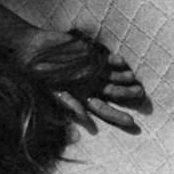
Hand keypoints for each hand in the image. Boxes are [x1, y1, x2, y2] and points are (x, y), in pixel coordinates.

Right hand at [16, 27, 147, 131]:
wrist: (32, 50)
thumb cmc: (39, 75)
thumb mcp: (51, 93)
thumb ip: (69, 105)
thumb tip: (87, 122)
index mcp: (82, 98)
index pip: (104, 110)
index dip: (117, 117)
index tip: (132, 122)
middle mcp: (91, 86)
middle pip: (114, 93)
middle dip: (127, 94)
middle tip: (140, 95)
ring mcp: (93, 70)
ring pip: (114, 77)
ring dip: (125, 78)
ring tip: (134, 79)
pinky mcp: (92, 56)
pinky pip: (108, 60)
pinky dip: (115, 61)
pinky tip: (122, 63)